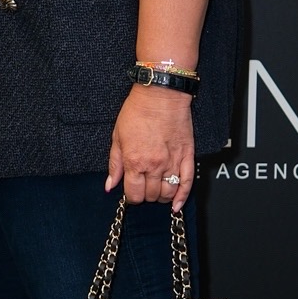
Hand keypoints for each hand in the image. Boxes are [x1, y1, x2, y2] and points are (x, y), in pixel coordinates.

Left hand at [106, 85, 194, 212]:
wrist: (160, 94)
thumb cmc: (137, 111)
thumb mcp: (117, 137)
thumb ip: (115, 164)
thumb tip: (110, 185)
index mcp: (134, 161)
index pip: (134, 194)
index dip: (131, 196)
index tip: (131, 191)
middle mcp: (154, 165)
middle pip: (151, 196)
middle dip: (145, 194)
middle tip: (143, 185)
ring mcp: (172, 162)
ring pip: (168, 193)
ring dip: (161, 196)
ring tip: (157, 189)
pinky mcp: (187, 156)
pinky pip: (187, 183)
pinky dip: (182, 197)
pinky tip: (176, 204)